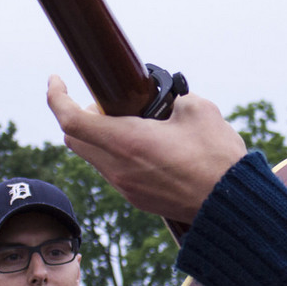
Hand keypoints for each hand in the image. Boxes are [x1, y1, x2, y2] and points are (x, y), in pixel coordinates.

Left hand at [46, 75, 246, 223]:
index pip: (71, 119)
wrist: (230, 205)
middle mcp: (117, 167)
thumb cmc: (217, 157)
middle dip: (79, 115)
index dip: (56, 96)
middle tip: (105, 101)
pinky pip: (111, 171)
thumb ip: (174, 98)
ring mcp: (125, 187)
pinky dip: (114, 153)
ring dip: (98, 136)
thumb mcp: (198, 109)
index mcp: (126, 141)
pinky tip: (144, 145)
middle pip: (74, 139)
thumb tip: (168, 99)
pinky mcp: (137, 199)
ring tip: (130, 122)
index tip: (56, 80)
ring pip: (92, 156)